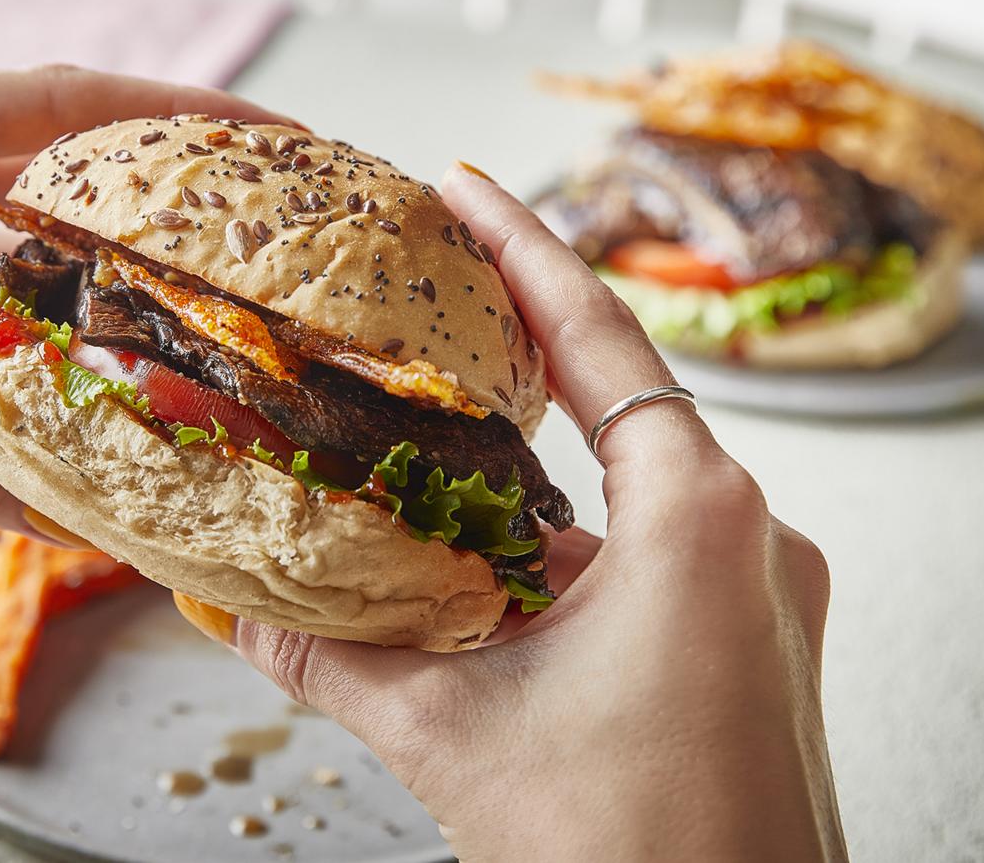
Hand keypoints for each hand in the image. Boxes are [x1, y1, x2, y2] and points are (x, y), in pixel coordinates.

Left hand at [0, 66, 288, 533]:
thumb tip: (61, 514)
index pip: (52, 106)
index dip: (170, 121)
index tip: (270, 144)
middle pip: (43, 184)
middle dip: (141, 227)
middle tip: (247, 265)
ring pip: (4, 268)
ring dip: (73, 315)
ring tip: (173, 357)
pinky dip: (2, 374)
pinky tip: (59, 420)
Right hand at [218, 165, 841, 859]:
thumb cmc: (626, 856)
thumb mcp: (453, 738)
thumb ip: (332, 659)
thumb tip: (221, 606)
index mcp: (697, 519)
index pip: (598, 341)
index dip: (522, 251)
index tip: (461, 187)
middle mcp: (751, 538)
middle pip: (615, 407)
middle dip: (514, 364)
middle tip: (423, 304)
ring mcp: (762, 594)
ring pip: (628, 497)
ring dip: (531, 482)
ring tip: (426, 453)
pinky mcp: (753, 645)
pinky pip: (653, 560)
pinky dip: (569, 555)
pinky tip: (487, 575)